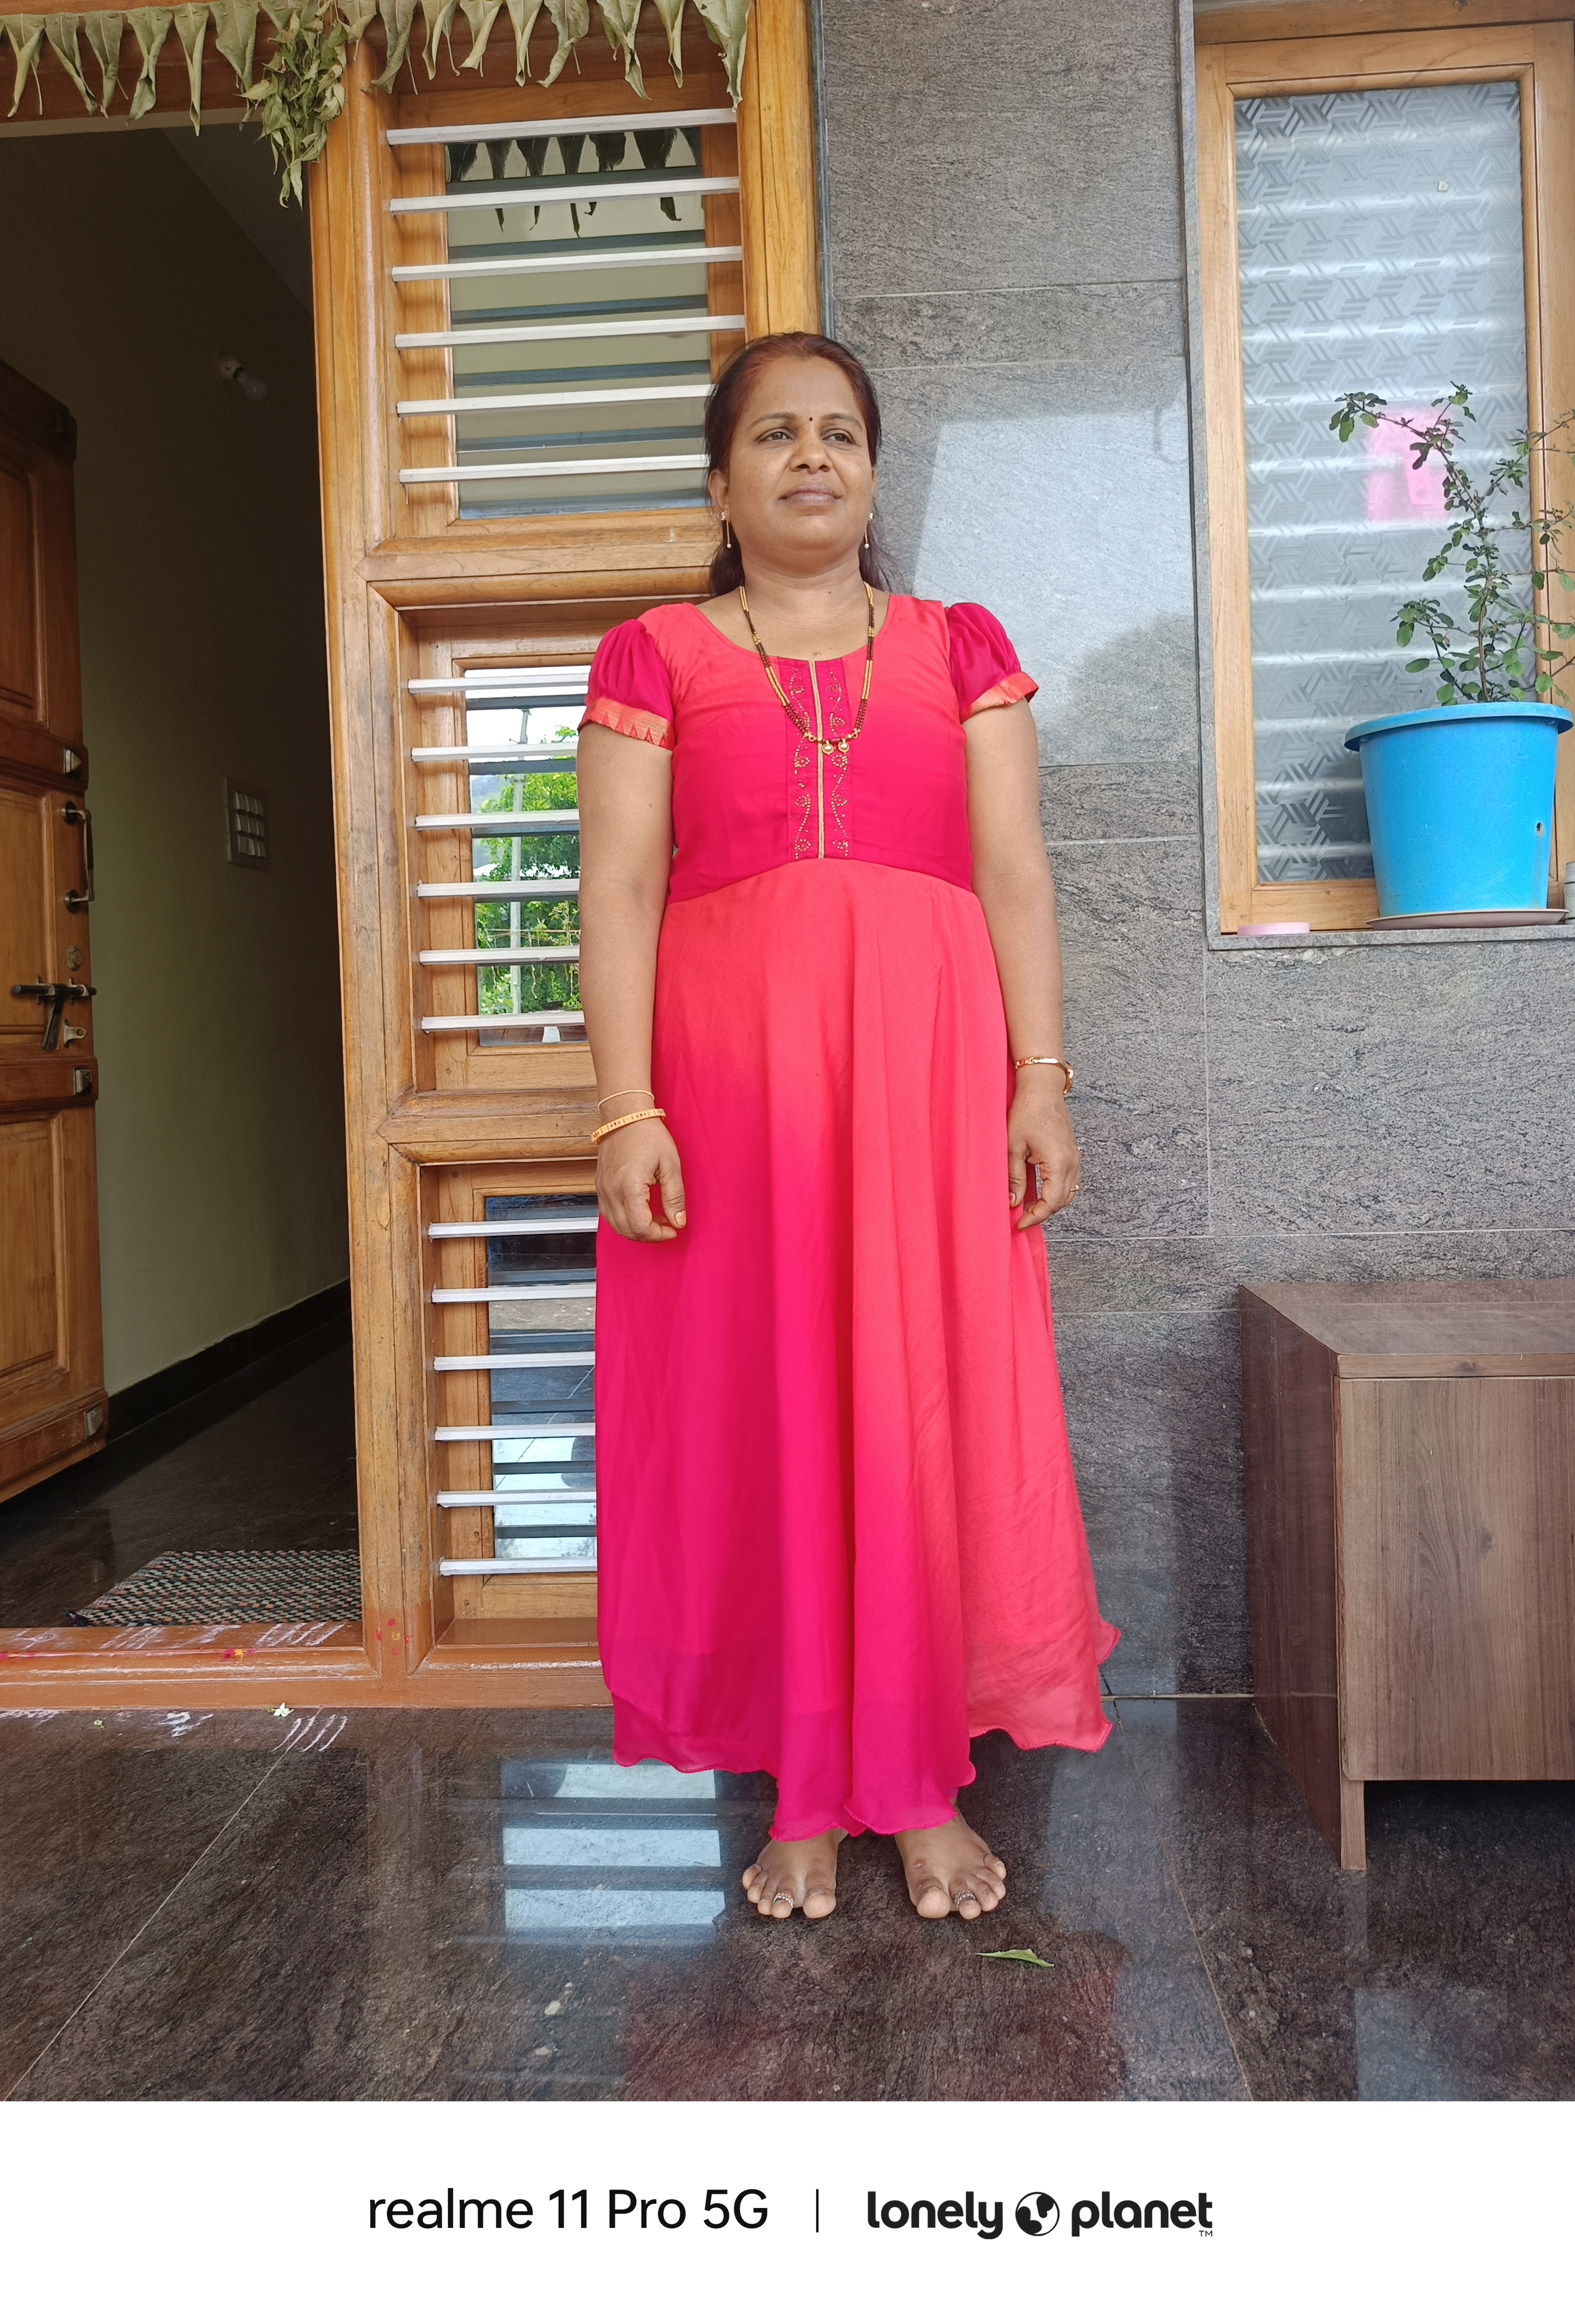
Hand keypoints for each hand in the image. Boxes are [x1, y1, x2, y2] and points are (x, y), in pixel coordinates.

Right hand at [597, 1119, 687, 1240]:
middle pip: (627, 1231)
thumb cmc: (648, 1135)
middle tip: (667, 1226)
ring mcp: (602, 1190)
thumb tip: (678, 1221)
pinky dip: (624, 1221)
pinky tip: (640, 1212)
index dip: (659, 1235)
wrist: (625, 1116)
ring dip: (636, 1230)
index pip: (641, 1227)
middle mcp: (611, 1191)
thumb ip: (674, 1196)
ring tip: (655, 1220)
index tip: (673, 1229)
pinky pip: (608, 1214)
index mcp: (630, 1187)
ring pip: (616, 1226)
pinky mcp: (599, 1187)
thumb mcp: (670, 1164)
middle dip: (649, 1236)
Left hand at [1008, 1085, 1079, 1227]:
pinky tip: (1039, 1192)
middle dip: (1042, 1213)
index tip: (1019, 1224)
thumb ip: (1015, 1178)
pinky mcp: (1072, 1153)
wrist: (1041, 1088)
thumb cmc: (1026, 1112)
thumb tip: (1013, 1203)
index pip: (1050, 1203)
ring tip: (1028, 1207)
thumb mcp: (1013, 1148)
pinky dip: (1056, 1192)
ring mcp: (1074, 1158)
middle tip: (1021, 1218)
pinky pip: (1069, 1181)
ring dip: (1050, 1204)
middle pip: (1062, 1202)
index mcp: (1059, 1163)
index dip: (1035, 1217)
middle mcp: (1072, 1163)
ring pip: (1068, 1193)